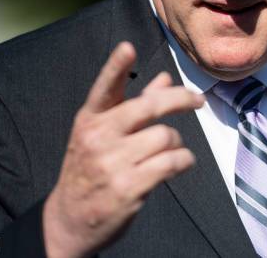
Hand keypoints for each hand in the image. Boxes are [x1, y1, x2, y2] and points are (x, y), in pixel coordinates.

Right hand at [42, 42, 203, 257]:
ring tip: (173, 149)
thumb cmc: (90, 170)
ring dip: (177, 142)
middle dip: (180, 99)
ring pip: (165, 136)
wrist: (69, 219)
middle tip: (197, 100)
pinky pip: (171, 162)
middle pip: (149, 107)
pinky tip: (181, 162)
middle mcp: (98, 138)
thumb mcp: (102, 135)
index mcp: (90, 120)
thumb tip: (165, 79)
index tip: (128, 47)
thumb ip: (134, 105)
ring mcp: (112, 163)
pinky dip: (184, 160)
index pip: (103, 88)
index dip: (116, 67)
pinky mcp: (128, 187)